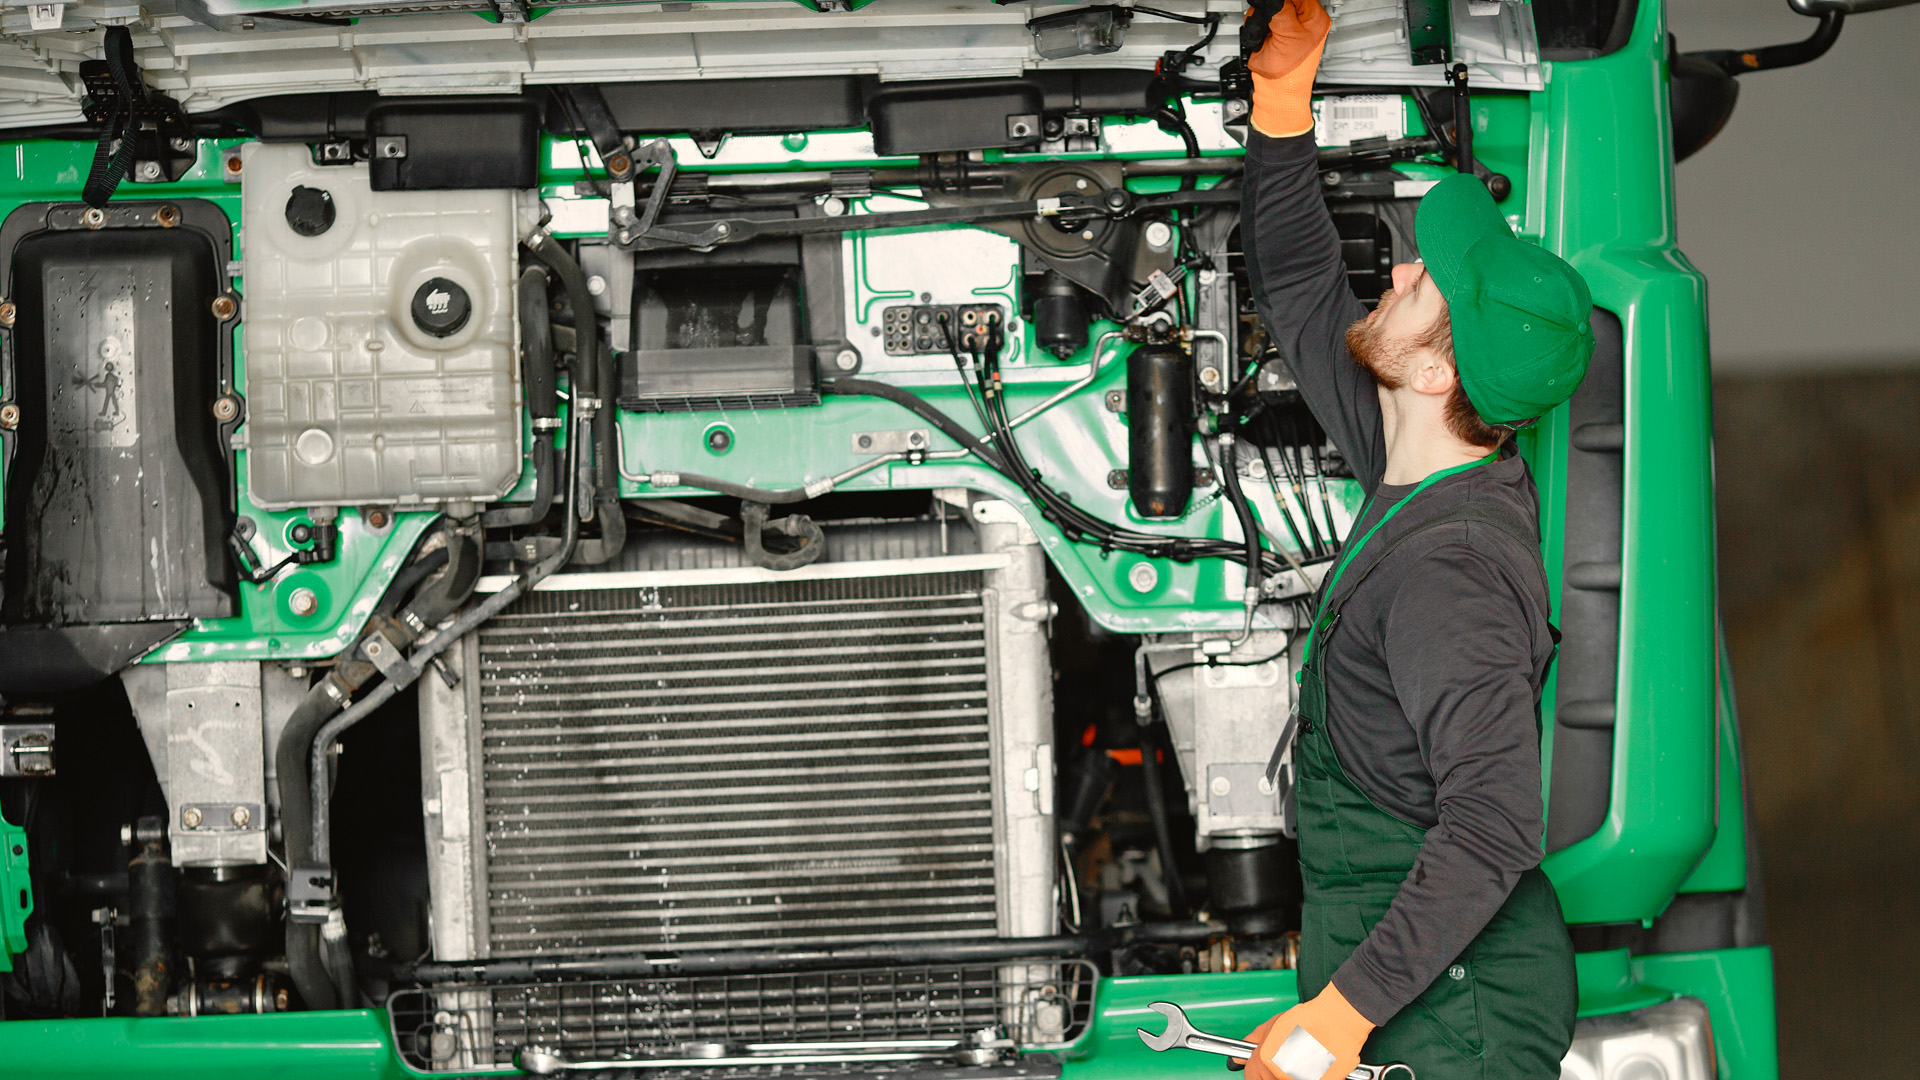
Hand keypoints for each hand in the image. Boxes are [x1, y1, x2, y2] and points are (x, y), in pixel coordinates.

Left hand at [1231, 983, 1373, 1079]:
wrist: (1336, 1021)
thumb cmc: (1306, 1020)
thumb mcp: (1271, 1025)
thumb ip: (1252, 1042)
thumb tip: (1237, 1057)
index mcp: (1264, 1061)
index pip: (1251, 1076)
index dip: (1257, 1070)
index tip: (1265, 1066)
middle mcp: (1279, 1075)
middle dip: (1274, 1072)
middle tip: (1288, 1059)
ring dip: (1291, 1074)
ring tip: (1303, 1059)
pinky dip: (1309, 1075)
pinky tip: (1313, 1064)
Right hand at [1244, 0, 1331, 137]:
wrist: (1275, 92)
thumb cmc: (1290, 72)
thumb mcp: (1288, 34)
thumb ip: (1281, 10)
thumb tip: (1274, 2)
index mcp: (1315, 18)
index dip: (1283, 1)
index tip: (1273, 6)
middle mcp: (1303, 21)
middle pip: (1283, 0)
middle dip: (1271, 9)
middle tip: (1271, 22)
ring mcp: (1286, 27)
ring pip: (1269, 8)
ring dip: (1262, 19)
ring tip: (1267, 34)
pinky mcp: (1272, 34)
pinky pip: (1260, 19)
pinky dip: (1256, 26)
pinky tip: (1262, 38)